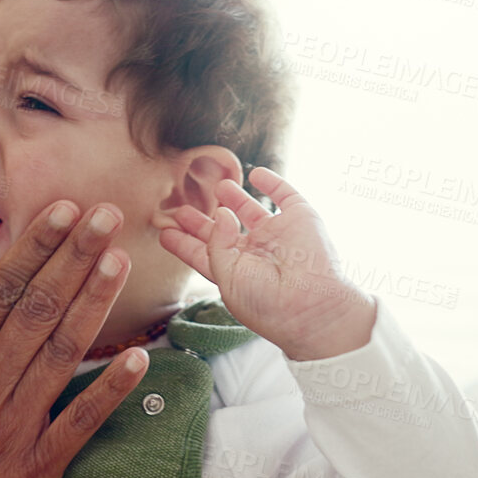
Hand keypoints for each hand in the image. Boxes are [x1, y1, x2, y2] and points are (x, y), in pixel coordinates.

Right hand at [0, 201, 150, 477]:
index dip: (34, 249)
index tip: (62, 212)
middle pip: (38, 311)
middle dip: (74, 259)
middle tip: (107, 216)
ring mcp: (13, 428)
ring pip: (61, 354)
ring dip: (94, 305)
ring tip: (120, 261)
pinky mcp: (36, 469)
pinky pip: (79, 423)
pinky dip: (109, 390)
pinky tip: (140, 357)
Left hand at [155, 167, 375, 360]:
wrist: (312, 303)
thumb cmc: (266, 301)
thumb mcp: (227, 276)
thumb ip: (216, 243)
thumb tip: (222, 211)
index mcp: (234, 273)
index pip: (203, 254)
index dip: (184, 243)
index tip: (165, 232)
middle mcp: (256, 254)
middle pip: (222, 233)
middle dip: (202, 222)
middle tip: (181, 208)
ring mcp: (278, 236)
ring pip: (251, 212)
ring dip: (234, 199)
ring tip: (219, 185)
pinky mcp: (300, 220)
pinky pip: (285, 196)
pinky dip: (272, 182)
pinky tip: (257, 174)